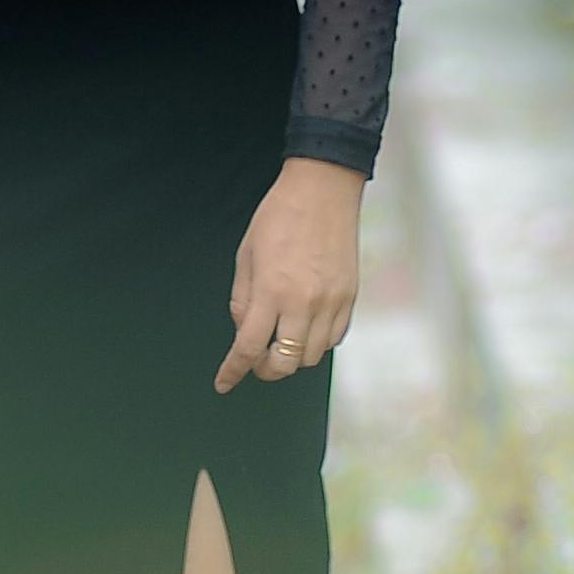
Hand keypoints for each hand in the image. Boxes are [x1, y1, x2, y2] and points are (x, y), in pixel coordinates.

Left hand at [215, 156, 364, 392]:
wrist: (323, 190)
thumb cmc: (279, 215)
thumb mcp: (246, 254)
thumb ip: (242, 298)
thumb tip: (244, 330)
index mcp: (270, 290)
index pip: (249, 347)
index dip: (234, 370)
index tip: (224, 382)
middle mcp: (303, 302)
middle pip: (284, 363)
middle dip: (265, 369)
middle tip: (255, 360)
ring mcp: (331, 302)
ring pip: (312, 357)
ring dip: (292, 358)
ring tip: (281, 341)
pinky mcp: (350, 297)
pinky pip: (334, 338)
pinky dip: (316, 343)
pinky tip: (305, 328)